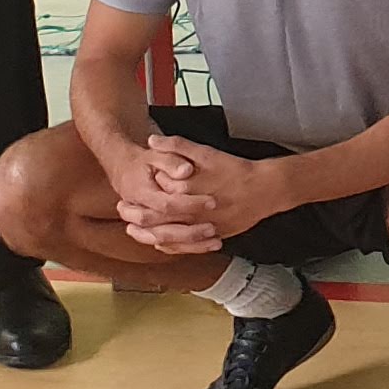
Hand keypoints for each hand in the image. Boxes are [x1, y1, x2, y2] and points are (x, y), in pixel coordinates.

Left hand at [116, 138, 274, 256]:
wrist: (263, 190)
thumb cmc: (235, 171)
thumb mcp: (205, 153)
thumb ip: (177, 146)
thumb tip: (151, 141)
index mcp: (186, 194)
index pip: (153, 201)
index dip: (136, 201)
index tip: (125, 198)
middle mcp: (191, 215)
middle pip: (154, 223)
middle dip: (136, 219)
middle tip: (125, 214)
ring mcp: (200, 230)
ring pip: (167, 239)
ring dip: (147, 235)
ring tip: (135, 230)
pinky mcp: (211, 237)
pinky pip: (184, 248)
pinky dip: (169, 245)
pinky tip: (161, 242)